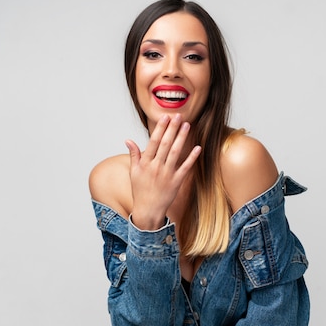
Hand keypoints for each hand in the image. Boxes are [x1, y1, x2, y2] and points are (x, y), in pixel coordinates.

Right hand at [125, 114, 200, 229]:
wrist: (148, 210)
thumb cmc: (140, 191)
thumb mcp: (133, 172)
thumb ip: (134, 155)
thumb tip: (128, 140)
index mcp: (145, 163)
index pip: (154, 142)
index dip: (160, 129)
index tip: (165, 117)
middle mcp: (156, 166)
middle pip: (166, 144)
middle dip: (172, 128)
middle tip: (178, 116)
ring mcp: (167, 174)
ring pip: (176, 152)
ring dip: (181, 138)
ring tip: (187, 125)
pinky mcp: (176, 182)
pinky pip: (185, 167)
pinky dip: (192, 158)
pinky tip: (197, 148)